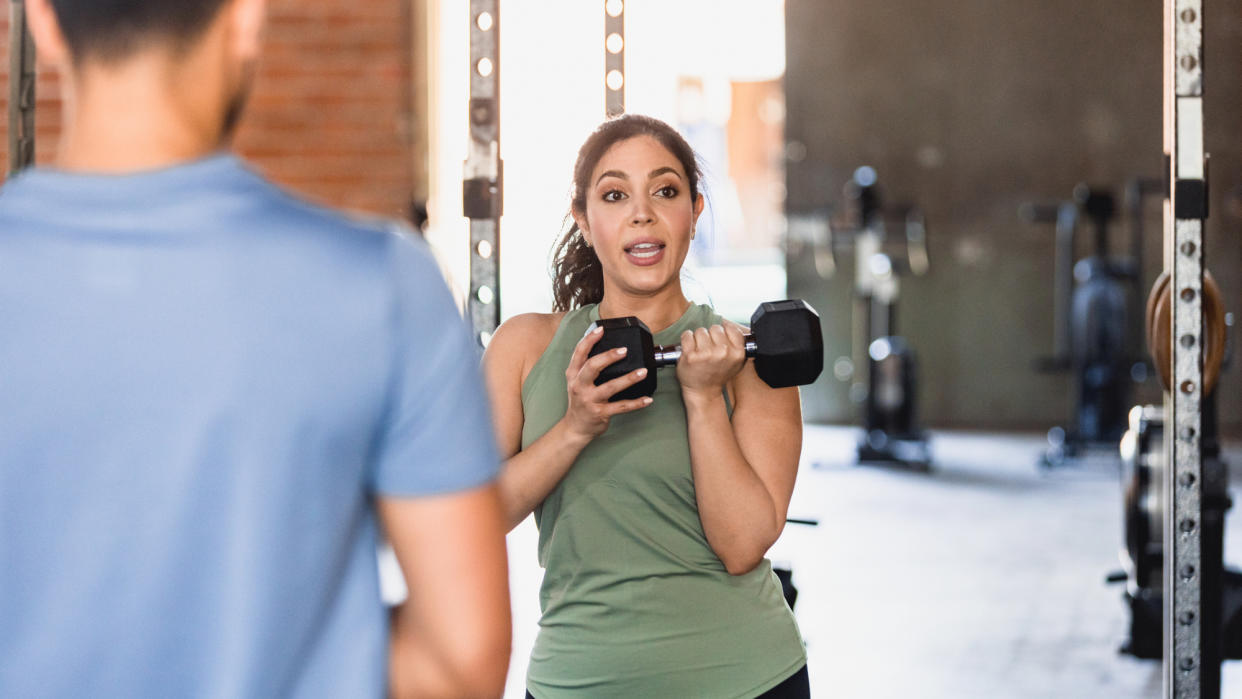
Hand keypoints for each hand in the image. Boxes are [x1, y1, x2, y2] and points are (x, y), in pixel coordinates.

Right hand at [562, 325, 652, 441]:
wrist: (575, 427)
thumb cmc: (580, 400)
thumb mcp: (576, 380)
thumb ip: (585, 365)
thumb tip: (605, 344)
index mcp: (574, 374)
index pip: (579, 353)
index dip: (589, 339)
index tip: (601, 330)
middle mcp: (579, 386)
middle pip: (592, 366)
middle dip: (608, 356)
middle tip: (624, 350)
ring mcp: (590, 400)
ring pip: (610, 387)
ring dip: (628, 378)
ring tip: (642, 372)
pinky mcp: (601, 413)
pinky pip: (622, 407)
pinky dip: (636, 403)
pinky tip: (647, 399)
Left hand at [676, 322, 746, 400]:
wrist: (703, 391)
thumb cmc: (717, 374)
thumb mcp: (735, 361)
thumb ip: (736, 343)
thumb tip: (728, 323)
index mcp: (737, 353)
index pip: (730, 328)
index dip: (723, 333)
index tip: (719, 342)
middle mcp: (723, 352)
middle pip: (715, 328)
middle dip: (710, 336)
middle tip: (709, 349)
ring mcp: (707, 354)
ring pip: (700, 331)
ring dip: (698, 339)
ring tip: (700, 351)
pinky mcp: (691, 356)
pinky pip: (687, 335)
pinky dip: (686, 340)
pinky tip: (690, 350)